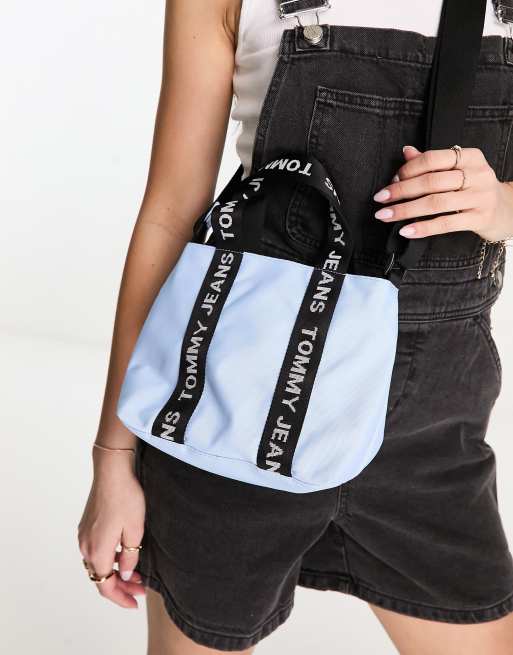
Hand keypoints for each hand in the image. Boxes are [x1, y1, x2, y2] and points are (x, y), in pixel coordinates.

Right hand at [78, 448, 145, 607]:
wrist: (112, 471)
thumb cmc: (126, 497)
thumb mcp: (136, 530)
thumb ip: (130, 556)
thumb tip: (125, 573)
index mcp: (97, 551)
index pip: (106, 586)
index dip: (121, 597)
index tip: (135, 602)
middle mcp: (85, 546)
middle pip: (100, 576)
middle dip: (121, 585)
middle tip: (142, 587)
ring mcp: (84, 535)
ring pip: (98, 563)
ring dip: (115, 571)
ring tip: (136, 571)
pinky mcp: (86, 526)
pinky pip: (96, 550)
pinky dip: (109, 557)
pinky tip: (125, 553)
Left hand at [373, 145, 512, 241]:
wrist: (508, 210)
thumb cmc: (475, 189)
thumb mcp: (458, 171)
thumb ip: (432, 163)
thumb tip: (406, 152)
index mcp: (470, 157)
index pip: (433, 159)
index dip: (408, 170)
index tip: (390, 182)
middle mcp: (477, 174)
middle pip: (431, 182)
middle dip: (401, 191)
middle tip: (380, 200)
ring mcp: (480, 196)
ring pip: (436, 203)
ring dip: (405, 210)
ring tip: (385, 215)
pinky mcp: (480, 218)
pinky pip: (446, 223)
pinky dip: (423, 227)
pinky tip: (405, 231)